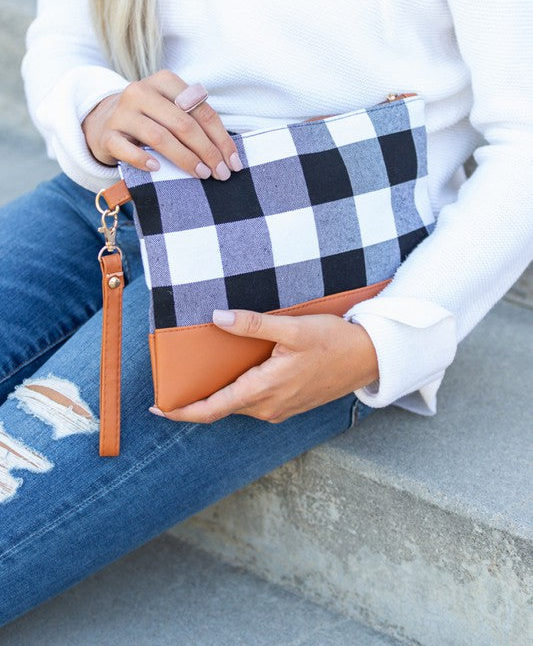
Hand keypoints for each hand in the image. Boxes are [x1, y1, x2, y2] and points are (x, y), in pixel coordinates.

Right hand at [81, 69, 242, 179]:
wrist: (104, 121)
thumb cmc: (150, 119)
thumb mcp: (172, 110)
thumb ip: (195, 122)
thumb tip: (228, 155)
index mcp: (165, 81)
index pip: (201, 109)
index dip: (221, 138)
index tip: (233, 162)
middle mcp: (142, 91)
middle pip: (183, 123)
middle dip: (207, 151)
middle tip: (220, 173)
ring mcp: (122, 113)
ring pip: (159, 137)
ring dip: (184, 158)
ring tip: (201, 174)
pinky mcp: (107, 134)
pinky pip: (126, 149)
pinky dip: (143, 160)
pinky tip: (158, 169)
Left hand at [149, 309, 378, 423]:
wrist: (369, 358)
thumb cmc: (334, 342)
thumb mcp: (293, 328)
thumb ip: (254, 325)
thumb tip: (218, 318)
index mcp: (264, 390)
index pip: (212, 409)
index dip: (181, 411)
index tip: (157, 407)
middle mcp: (269, 407)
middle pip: (222, 406)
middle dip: (197, 396)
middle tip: (178, 375)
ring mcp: (280, 409)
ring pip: (239, 403)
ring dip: (220, 391)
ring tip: (206, 367)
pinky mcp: (289, 405)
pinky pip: (255, 401)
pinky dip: (239, 389)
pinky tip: (240, 368)